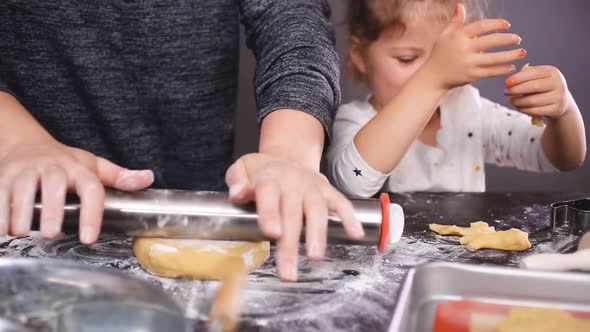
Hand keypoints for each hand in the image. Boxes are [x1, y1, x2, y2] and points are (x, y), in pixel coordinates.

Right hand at [0, 138, 152, 241]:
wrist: (25, 143)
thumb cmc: (63, 161)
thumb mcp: (92, 166)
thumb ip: (119, 176)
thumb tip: (148, 178)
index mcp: (78, 168)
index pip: (91, 188)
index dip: (92, 213)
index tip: (89, 238)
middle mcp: (52, 167)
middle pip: (53, 185)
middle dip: (52, 210)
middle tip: (52, 235)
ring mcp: (25, 170)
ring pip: (22, 188)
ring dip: (20, 211)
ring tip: (22, 233)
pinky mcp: (3, 176)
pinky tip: (2, 230)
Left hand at [225, 153, 363, 281]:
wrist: (286, 157)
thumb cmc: (260, 172)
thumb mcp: (241, 170)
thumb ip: (236, 181)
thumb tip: (238, 194)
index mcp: (269, 178)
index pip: (269, 193)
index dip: (270, 212)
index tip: (271, 232)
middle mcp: (293, 181)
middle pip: (292, 212)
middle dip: (291, 242)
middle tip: (288, 270)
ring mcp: (312, 186)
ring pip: (317, 210)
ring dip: (318, 234)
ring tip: (315, 256)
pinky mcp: (327, 190)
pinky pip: (341, 203)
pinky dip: (349, 217)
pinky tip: (355, 234)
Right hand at [423, 4, 524, 90]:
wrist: (432, 77)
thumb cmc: (439, 55)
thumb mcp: (444, 36)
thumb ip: (455, 22)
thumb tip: (460, 6)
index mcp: (458, 36)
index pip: (481, 26)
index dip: (496, 24)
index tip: (507, 25)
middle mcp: (464, 49)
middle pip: (491, 41)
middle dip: (507, 39)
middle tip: (517, 39)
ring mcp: (468, 63)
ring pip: (494, 58)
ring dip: (510, 55)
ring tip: (522, 53)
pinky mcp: (470, 76)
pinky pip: (490, 72)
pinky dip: (502, 69)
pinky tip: (511, 66)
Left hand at [505, 65, 571, 119]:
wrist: (561, 102)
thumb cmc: (543, 88)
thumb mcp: (538, 78)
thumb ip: (526, 77)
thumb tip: (509, 82)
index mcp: (553, 72)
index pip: (534, 72)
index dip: (519, 77)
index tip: (507, 82)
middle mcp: (558, 83)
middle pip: (533, 86)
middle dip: (516, 90)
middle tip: (505, 92)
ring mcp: (559, 97)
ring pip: (532, 100)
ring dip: (518, 101)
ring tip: (511, 100)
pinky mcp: (556, 110)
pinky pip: (535, 111)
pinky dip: (523, 109)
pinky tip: (518, 107)